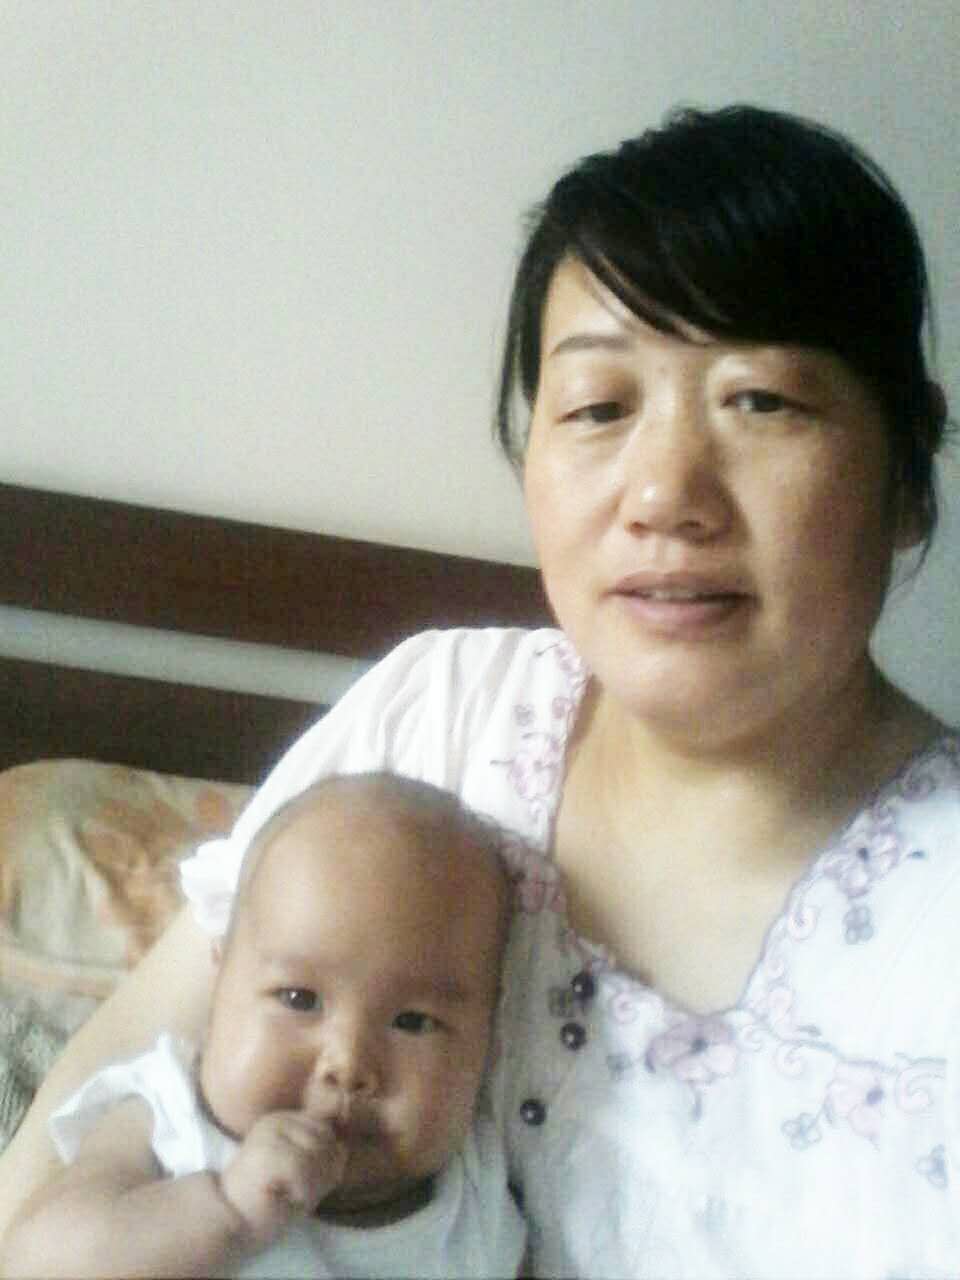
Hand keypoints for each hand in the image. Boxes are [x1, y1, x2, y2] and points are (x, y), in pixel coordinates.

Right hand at [218, 1111, 346, 1246]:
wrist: (230, 1222)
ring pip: (318, 1154)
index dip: (325, 1163)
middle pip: (326, 1141)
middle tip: (295, 1192)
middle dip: (320, 1173)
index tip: (302, 1183)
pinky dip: (302, 1191)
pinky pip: (305, 1169)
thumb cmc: (268, 1201)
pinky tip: (283, 1198)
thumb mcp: (304, 1175)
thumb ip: (324, 1157)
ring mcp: (271, 1132)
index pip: (328, 1133)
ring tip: (288, 1195)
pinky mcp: (267, 1150)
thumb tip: (345, 1148)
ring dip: (311, 1185)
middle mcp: (278, 1119)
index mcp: (286, 1120)